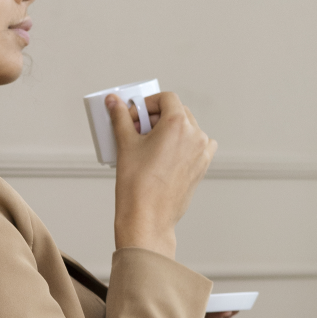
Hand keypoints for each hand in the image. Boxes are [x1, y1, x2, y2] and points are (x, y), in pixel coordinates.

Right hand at [109, 90, 216, 258]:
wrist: (147, 219)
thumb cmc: (137, 186)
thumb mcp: (126, 145)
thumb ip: (120, 118)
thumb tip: (113, 101)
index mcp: (178, 124)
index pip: (166, 98)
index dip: (148, 103)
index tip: (135, 115)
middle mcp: (195, 135)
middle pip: (177, 112)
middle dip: (157, 117)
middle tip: (137, 131)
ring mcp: (202, 152)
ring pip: (186, 129)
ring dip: (169, 131)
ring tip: (149, 147)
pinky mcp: (202, 166)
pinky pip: (194, 146)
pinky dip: (180, 145)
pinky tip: (162, 158)